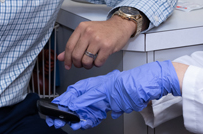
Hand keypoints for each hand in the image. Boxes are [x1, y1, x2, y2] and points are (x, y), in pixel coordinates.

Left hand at [46, 61, 180, 128]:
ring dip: (72, 113)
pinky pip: (94, 106)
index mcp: (101, 83)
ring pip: (83, 101)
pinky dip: (86, 115)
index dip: (69, 98)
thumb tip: (111, 110)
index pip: (80, 89)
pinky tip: (79, 121)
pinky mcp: (109, 97)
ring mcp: (104, 91)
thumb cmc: (136, 85)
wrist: (147, 81)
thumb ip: (113, 101)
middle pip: (78, 95)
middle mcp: (100, 86)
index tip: (59, 105)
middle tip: (54, 116)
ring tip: (63, 120)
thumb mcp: (119, 93)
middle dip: (66, 107)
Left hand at [58, 15, 134, 69]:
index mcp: (81, 28)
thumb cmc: (104, 30)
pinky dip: (97, 64)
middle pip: (76, 55)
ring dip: (87, 65)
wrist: (120, 25)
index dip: (67, 58)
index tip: (67, 64)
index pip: (69, 46)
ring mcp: (98, 39)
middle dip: (77, 63)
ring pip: (86, 60)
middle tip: (81, 64)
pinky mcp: (107, 46)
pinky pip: (98, 62)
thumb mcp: (86, 33)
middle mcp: (88, 33)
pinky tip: (99, 59)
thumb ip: (74, 44)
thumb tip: (61, 57)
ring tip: (90, 62)